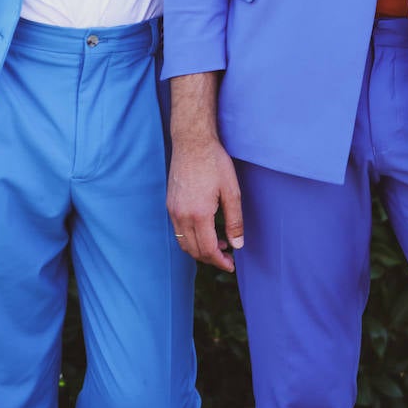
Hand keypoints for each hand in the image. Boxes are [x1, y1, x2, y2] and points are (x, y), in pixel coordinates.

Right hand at [167, 135, 243, 272]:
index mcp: (198, 214)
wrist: (192, 142)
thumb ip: (234, 221)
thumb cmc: (214, 163)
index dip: (220, 261)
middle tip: (227, 257)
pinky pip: (178, 230)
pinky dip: (191, 238)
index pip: (208, 249)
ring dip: (200, 250)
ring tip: (219, 245)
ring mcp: (173, 210)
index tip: (231, 265)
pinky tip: (205, 231)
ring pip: (184, 243)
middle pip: (194, 250)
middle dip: (211, 258)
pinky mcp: (170, 204)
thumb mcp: (231, 191)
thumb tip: (237, 245)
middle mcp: (182, 215)